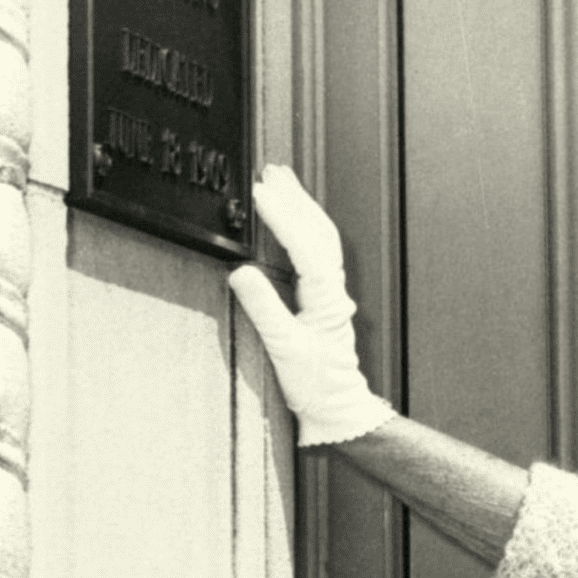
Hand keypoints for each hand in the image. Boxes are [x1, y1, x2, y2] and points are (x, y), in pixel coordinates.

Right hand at [227, 165, 397, 446]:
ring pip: (322, 238)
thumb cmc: (314, 384)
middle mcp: (333, 289)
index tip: (260, 190)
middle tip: (272, 170)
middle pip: (319, 231)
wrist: (337, 407)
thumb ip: (263, 309)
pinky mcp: (325, 298)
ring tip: (281, 181)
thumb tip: (240, 270)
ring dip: (302, 207)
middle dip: (296, 198)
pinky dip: (304, 228)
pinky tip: (292, 220)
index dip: (282, 215)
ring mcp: (331, 291)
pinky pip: (318, 252)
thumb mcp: (283, 349)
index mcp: (324, 297)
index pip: (304, 245)